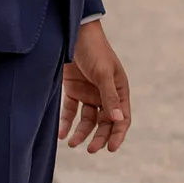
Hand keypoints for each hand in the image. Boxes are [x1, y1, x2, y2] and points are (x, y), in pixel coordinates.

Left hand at [60, 23, 130, 154]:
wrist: (71, 32)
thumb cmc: (94, 49)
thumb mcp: (103, 73)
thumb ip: (109, 97)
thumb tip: (119, 120)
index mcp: (119, 89)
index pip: (122, 118)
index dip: (117, 134)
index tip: (109, 148)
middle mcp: (105, 94)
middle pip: (104, 122)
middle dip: (98, 137)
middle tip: (90, 150)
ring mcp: (88, 92)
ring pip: (87, 120)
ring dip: (81, 132)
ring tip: (72, 143)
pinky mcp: (73, 90)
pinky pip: (71, 111)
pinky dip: (66, 122)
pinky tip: (61, 133)